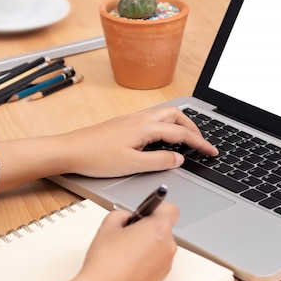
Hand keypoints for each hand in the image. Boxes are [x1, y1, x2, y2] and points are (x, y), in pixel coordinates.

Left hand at [0, 106, 217, 191]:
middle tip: (201, 142)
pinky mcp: (124, 124)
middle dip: (193, 126)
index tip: (211, 151)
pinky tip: (162, 138)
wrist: (69, 150)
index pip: (181, 133)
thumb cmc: (95, 157)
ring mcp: (131, 120)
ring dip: (179, 123)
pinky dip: (166, 125)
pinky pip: (153, 118)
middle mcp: (140, 119)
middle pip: (176, 115)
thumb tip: (178, 159)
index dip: (199, 143)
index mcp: (145, 127)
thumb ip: (159, 162)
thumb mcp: (132, 165)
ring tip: (186, 138)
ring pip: (164, 114)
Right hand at [9, 202, 179, 280]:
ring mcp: (165, 266)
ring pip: (159, 248)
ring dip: (146, 247)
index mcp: (158, 229)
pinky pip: (155, 264)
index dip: (157, 208)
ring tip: (123, 253)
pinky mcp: (160, 280)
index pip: (170, 209)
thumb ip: (121, 215)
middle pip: (163, 229)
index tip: (147, 211)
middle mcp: (167, 247)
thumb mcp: (107, 227)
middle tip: (127, 234)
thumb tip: (126, 217)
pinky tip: (126, 266)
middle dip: (147, 229)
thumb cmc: (105, 265)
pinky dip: (145, 263)